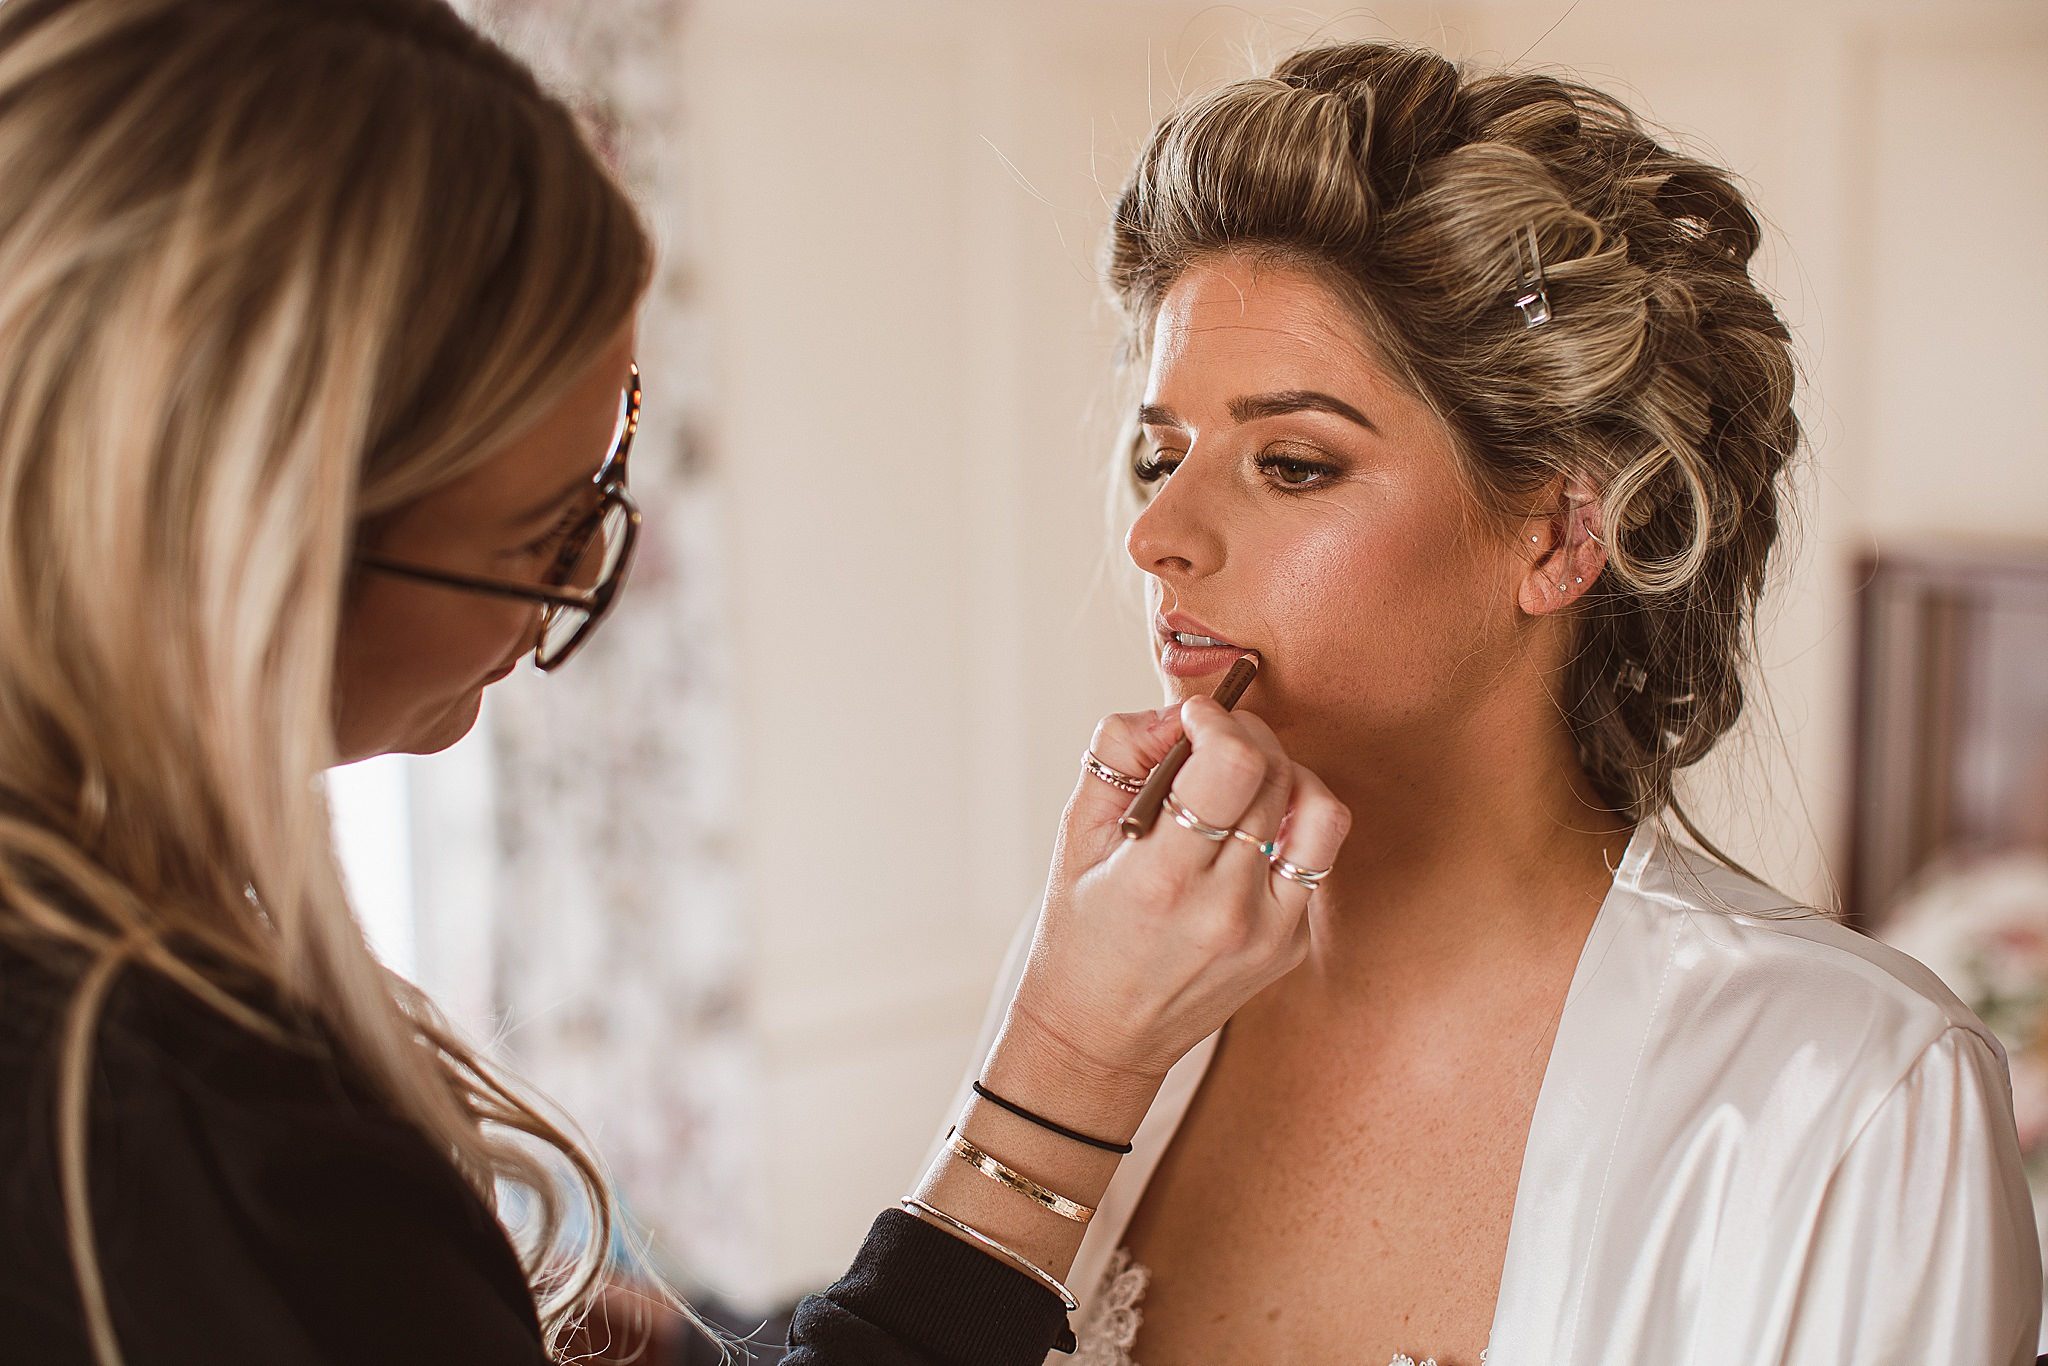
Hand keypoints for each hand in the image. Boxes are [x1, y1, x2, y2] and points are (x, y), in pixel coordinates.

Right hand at [993, 696, 1350, 1129]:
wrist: (1100, 1035)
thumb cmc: (1081, 929)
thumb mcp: (1076, 833)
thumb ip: (1121, 753)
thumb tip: (1178, 714)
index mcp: (1163, 878)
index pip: (1232, 765)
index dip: (1219, 720)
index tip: (1193, 719)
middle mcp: (1226, 907)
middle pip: (1275, 775)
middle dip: (1244, 735)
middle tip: (1209, 742)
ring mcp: (1269, 931)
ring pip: (1319, 809)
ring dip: (1285, 774)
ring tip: (1242, 781)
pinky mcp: (1291, 943)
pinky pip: (1318, 855)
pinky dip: (1290, 822)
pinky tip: (1249, 829)